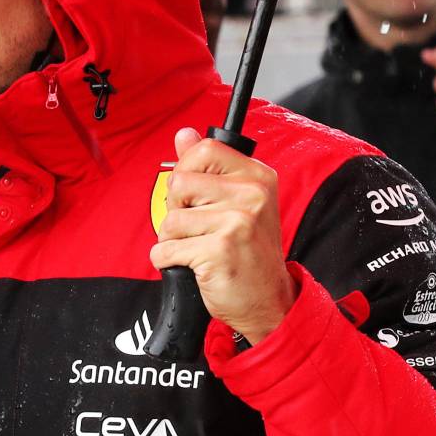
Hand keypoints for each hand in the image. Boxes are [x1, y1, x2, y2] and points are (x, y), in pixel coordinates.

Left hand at [149, 127, 296, 344]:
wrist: (270, 302)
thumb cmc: (249, 253)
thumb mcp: (237, 203)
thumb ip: (209, 167)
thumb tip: (184, 134)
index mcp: (257, 177)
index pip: (204, 149)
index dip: (186, 171)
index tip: (194, 195)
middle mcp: (252, 195)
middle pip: (179, 182)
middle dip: (177, 210)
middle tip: (200, 229)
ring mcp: (237, 222)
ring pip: (170, 219)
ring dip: (173, 240)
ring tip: (201, 249)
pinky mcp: (219, 250)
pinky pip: (166, 249)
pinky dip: (169, 261)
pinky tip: (196, 266)